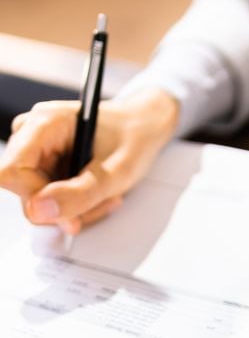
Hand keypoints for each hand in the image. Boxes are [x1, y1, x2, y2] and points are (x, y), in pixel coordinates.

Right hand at [0, 89, 178, 233]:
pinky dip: (79, 204)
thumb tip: (38, 212)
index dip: (35, 199)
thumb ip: (79, 194)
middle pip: (25, 191)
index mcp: (44, 124)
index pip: (11, 173)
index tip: (70, 213)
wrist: (145, 127)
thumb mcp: (117, 172)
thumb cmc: (135, 140)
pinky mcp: (47, 165)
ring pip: (41, 201)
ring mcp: (38, 151)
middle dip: (67, 207)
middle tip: (105, 200)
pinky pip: (52, 199)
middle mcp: (33, 135)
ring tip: (108, 195)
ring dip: (78, 208)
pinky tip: (101, 194)